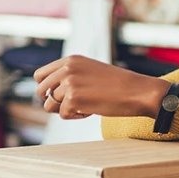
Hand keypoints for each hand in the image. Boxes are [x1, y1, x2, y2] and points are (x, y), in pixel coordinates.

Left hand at [32, 56, 169, 120]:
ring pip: (50, 105)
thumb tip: (47, 95)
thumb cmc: (118, 85)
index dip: (47, 89)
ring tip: (86, 106)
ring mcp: (69, 83)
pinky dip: (76, 117)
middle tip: (72, 105)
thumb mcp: (91, 72)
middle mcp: (67, 69)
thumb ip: (70, 76)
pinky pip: (63, 115)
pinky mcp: (73, 98)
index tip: (61, 96)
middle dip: (53, 101)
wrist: (139, 91)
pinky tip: (92, 111)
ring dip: (66, 110)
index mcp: (71, 60)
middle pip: (40, 91)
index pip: (40, 75)